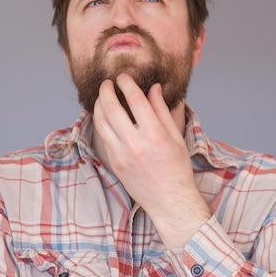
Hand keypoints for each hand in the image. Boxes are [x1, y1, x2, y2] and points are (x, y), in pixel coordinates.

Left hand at [93, 73, 210, 247]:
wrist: (169, 200)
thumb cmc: (177, 168)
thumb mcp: (174, 136)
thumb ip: (161, 110)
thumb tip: (153, 88)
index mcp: (153, 134)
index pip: (134, 99)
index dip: (126, 83)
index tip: (123, 76)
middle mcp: (134, 143)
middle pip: (111, 108)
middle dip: (106, 91)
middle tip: (107, 83)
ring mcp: (121, 154)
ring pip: (101, 123)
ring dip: (98, 106)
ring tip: (102, 96)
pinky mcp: (114, 163)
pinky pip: (104, 137)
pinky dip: (102, 123)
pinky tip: (105, 116)